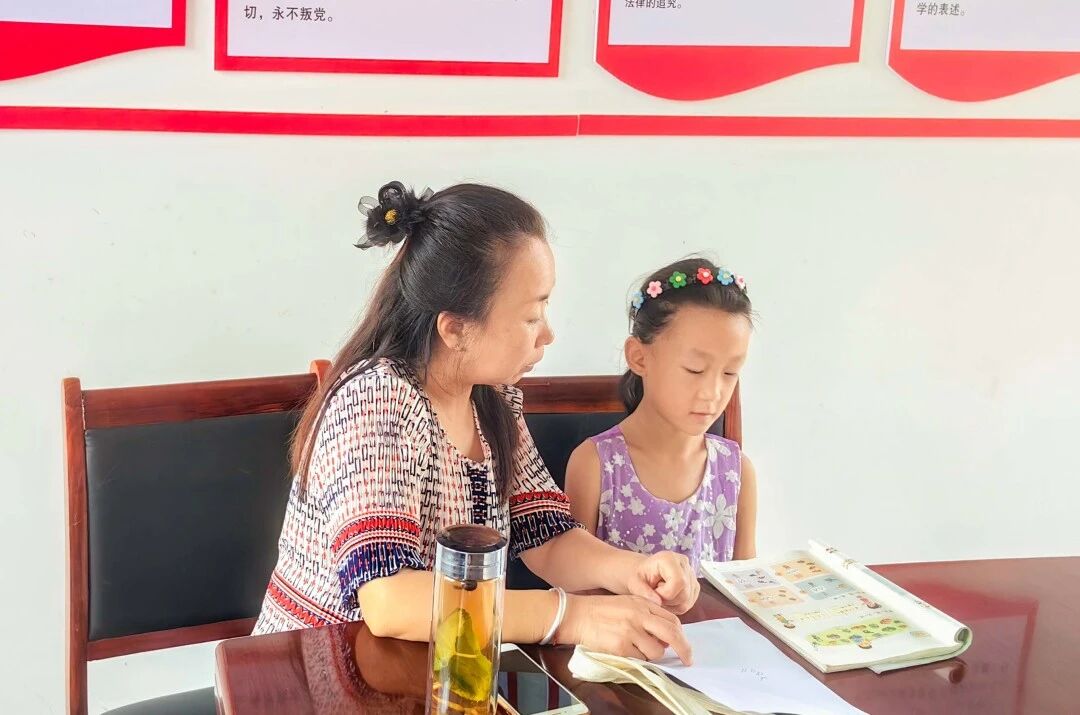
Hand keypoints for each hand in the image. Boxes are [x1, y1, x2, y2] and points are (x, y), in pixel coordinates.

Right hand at [556, 594, 692, 664]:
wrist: (577, 614)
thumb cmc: (602, 610)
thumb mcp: (628, 604)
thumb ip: (647, 615)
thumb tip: (664, 637)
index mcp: (643, 603)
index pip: (672, 619)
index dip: (681, 634)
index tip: (684, 645)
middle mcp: (639, 615)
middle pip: (672, 634)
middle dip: (684, 649)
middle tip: (688, 660)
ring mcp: (631, 631)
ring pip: (656, 651)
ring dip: (652, 655)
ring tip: (637, 648)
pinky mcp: (621, 646)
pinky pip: (639, 659)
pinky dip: (636, 658)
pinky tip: (624, 649)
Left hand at [626, 551, 699, 615]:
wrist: (645, 573)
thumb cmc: (640, 575)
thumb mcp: (634, 582)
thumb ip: (643, 592)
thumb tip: (658, 601)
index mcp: (669, 558)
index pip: (679, 582)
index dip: (666, 594)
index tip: (654, 592)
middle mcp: (684, 564)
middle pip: (685, 594)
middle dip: (668, 600)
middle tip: (655, 595)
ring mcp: (691, 575)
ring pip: (687, 601)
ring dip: (671, 604)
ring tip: (660, 596)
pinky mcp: (694, 585)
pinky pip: (688, 603)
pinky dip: (676, 605)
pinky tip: (667, 598)